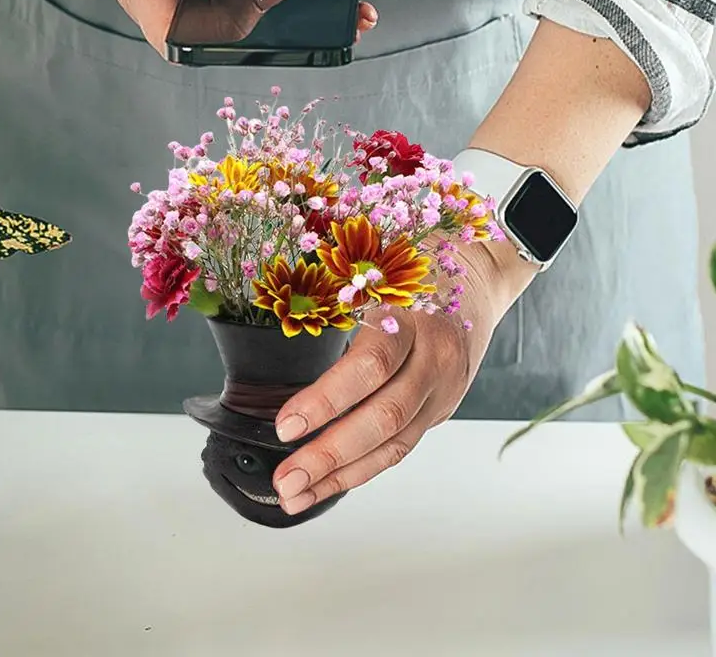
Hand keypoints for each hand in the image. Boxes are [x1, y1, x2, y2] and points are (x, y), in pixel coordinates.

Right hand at [65, 0, 377, 53]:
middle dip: (300, 36)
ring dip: (297, 25)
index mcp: (161, 16)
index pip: (221, 36)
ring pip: (252, 36)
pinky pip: (248, 14)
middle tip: (352, 24)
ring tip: (345, 16)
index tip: (293, 1)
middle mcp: (180, 31)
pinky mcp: (207, 11)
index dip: (261, 21)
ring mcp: (195, 25)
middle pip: (246, 47)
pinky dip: (278, 4)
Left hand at [271, 244, 510, 515]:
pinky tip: (329, 483)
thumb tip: (283, 331)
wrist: (480, 278)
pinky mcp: (442, 408)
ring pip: (395, 443)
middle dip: (330, 454)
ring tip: (296, 495)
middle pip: (386, 416)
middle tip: (286, 479)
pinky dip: (363, 468)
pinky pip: (402, 445)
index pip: (372, 366)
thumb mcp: (377, 269)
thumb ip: (340, 299)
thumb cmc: (416, 266)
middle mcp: (436, 358)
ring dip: (342, 475)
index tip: (286, 424)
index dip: (328, 399)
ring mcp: (444, 388)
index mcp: (414, 317)